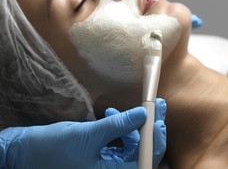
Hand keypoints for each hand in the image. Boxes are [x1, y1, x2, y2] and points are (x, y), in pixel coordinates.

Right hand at [2, 98, 166, 168]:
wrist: (28, 153)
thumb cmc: (54, 149)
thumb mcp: (88, 135)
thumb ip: (118, 125)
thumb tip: (144, 114)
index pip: (145, 159)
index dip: (155, 138)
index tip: (159, 116)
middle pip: (143, 150)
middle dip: (149, 127)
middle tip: (157, 105)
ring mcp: (109, 166)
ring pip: (133, 145)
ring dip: (134, 124)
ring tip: (130, 108)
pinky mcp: (103, 158)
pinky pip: (120, 143)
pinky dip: (119, 128)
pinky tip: (111, 113)